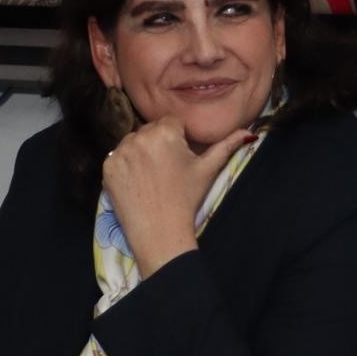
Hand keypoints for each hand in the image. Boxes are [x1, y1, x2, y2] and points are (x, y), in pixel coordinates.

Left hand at [101, 117, 257, 275]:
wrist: (160, 232)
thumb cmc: (187, 199)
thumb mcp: (208, 170)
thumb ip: (227, 145)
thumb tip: (250, 132)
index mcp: (165, 132)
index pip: (172, 122)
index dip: (179, 138)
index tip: (180, 159)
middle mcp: (138, 136)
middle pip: (151, 130)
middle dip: (159, 143)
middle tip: (168, 170)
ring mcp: (119, 152)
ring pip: (133, 142)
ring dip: (141, 152)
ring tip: (153, 176)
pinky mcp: (106, 167)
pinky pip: (118, 157)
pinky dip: (126, 166)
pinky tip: (138, 182)